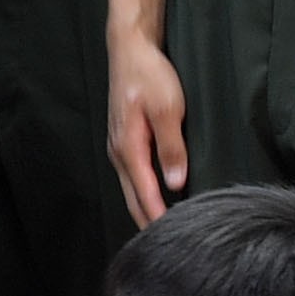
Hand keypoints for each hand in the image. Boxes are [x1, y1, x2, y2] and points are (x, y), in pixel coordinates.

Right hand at [107, 29, 190, 222]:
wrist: (130, 49)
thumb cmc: (149, 74)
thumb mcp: (167, 109)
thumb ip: (171, 147)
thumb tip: (176, 182)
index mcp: (128, 146)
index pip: (144, 193)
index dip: (157, 217)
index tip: (171, 238)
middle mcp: (119, 151)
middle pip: (133, 197)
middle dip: (148, 221)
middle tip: (167, 246)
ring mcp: (119, 146)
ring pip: (131, 188)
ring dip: (145, 208)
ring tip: (163, 228)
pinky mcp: (124, 140)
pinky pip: (132, 175)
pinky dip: (143, 192)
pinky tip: (156, 197)